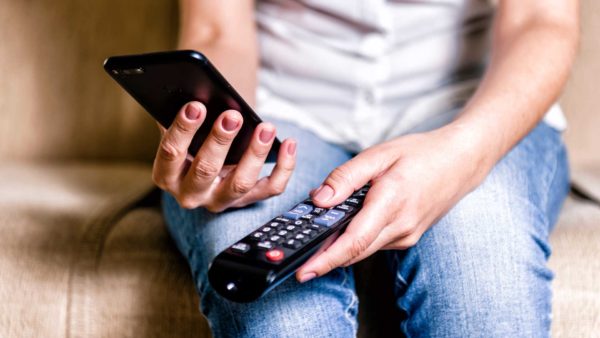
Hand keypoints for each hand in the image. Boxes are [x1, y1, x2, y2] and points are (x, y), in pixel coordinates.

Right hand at [152, 101, 296, 211]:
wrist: (207, 165)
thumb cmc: (192, 140)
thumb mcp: (183, 131)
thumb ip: (185, 117)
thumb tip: (196, 92)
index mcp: (167, 175)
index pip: (171, 154)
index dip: (183, 129)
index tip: (196, 105)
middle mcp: (191, 194)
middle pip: (205, 170)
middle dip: (219, 141)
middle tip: (232, 116)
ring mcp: (220, 200)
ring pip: (240, 183)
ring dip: (255, 153)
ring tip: (266, 127)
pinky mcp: (247, 201)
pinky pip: (270, 188)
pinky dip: (284, 167)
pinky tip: (290, 143)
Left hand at [296, 124, 491, 281]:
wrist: (461, 162)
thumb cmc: (421, 154)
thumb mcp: (379, 154)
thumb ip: (346, 177)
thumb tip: (319, 199)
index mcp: (391, 201)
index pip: (354, 241)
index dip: (326, 259)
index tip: (304, 271)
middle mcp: (401, 226)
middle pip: (355, 252)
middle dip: (325, 259)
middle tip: (299, 260)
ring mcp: (407, 235)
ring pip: (364, 249)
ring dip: (340, 248)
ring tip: (318, 240)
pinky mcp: (408, 237)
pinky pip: (375, 244)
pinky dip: (357, 240)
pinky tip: (346, 228)